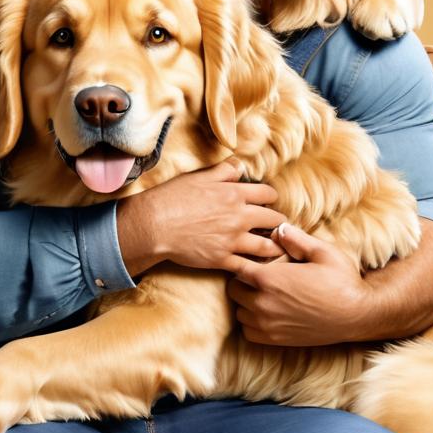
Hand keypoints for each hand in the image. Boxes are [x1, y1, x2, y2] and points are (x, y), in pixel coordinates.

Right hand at [117, 159, 286, 274]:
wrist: (154, 225)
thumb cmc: (172, 198)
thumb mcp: (199, 177)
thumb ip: (223, 171)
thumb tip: (240, 165)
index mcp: (234, 194)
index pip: (268, 194)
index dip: (271, 197)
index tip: (269, 202)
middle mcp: (239, 217)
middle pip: (273, 220)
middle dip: (278, 222)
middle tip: (277, 226)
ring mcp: (232, 240)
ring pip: (266, 246)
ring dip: (274, 246)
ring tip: (276, 248)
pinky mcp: (222, 259)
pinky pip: (247, 266)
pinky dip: (256, 267)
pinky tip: (258, 266)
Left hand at [227, 222, 371, 345]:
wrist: (358, 315)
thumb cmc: (342, 281)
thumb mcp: (323, 251)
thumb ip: (296, 239)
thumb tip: (278, 229)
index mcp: (271, 279)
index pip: (237, 267)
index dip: (242, 261)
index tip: (251, 259)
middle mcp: (264, 303)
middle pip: (234, 290)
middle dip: (242, 281)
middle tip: (258, 276)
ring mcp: (268, 324)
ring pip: (239, 312)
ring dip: (246, 303)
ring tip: (263, 294)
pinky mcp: (276, 340)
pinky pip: (248, 332)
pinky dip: (252, 323)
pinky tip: (267, 313)